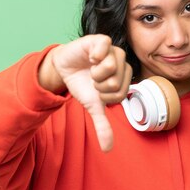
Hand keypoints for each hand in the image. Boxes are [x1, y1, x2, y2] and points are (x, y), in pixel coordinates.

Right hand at [39, 34, 131, 151]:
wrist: (64, 68)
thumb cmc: (82, 84)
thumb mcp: (92, 106)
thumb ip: (102, 125)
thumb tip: (107, 149)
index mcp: (124, 79)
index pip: (120, 94)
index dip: (104, 96)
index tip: (97, 90)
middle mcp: (122, 64)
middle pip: (117, 82)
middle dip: (99, 85)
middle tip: (92, 79)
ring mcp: (113, 51)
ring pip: (112, 66)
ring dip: (95, 73)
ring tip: (91, 68)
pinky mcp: (101, 40)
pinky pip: (105, 46)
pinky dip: (94, 56)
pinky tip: (90, 57)